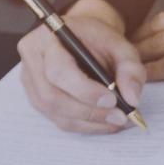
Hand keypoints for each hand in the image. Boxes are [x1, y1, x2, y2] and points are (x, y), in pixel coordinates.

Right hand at [16, 0, 144, 133]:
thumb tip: (132, 100)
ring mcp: (31, 82)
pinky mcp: (38, 99)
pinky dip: (85, 125)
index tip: (112, 100)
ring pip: (55, 113)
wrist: (86, 40)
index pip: (58, 70)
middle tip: (119, 117)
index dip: (84, 90)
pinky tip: (106, 123)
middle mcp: (32, 61)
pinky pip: (59, 120)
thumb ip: (130, 69)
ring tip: (117, 121)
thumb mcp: (121, 46)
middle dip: (89, 112)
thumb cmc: (100, 41)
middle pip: (52, 97)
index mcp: (46, 39)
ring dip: (89, 122)